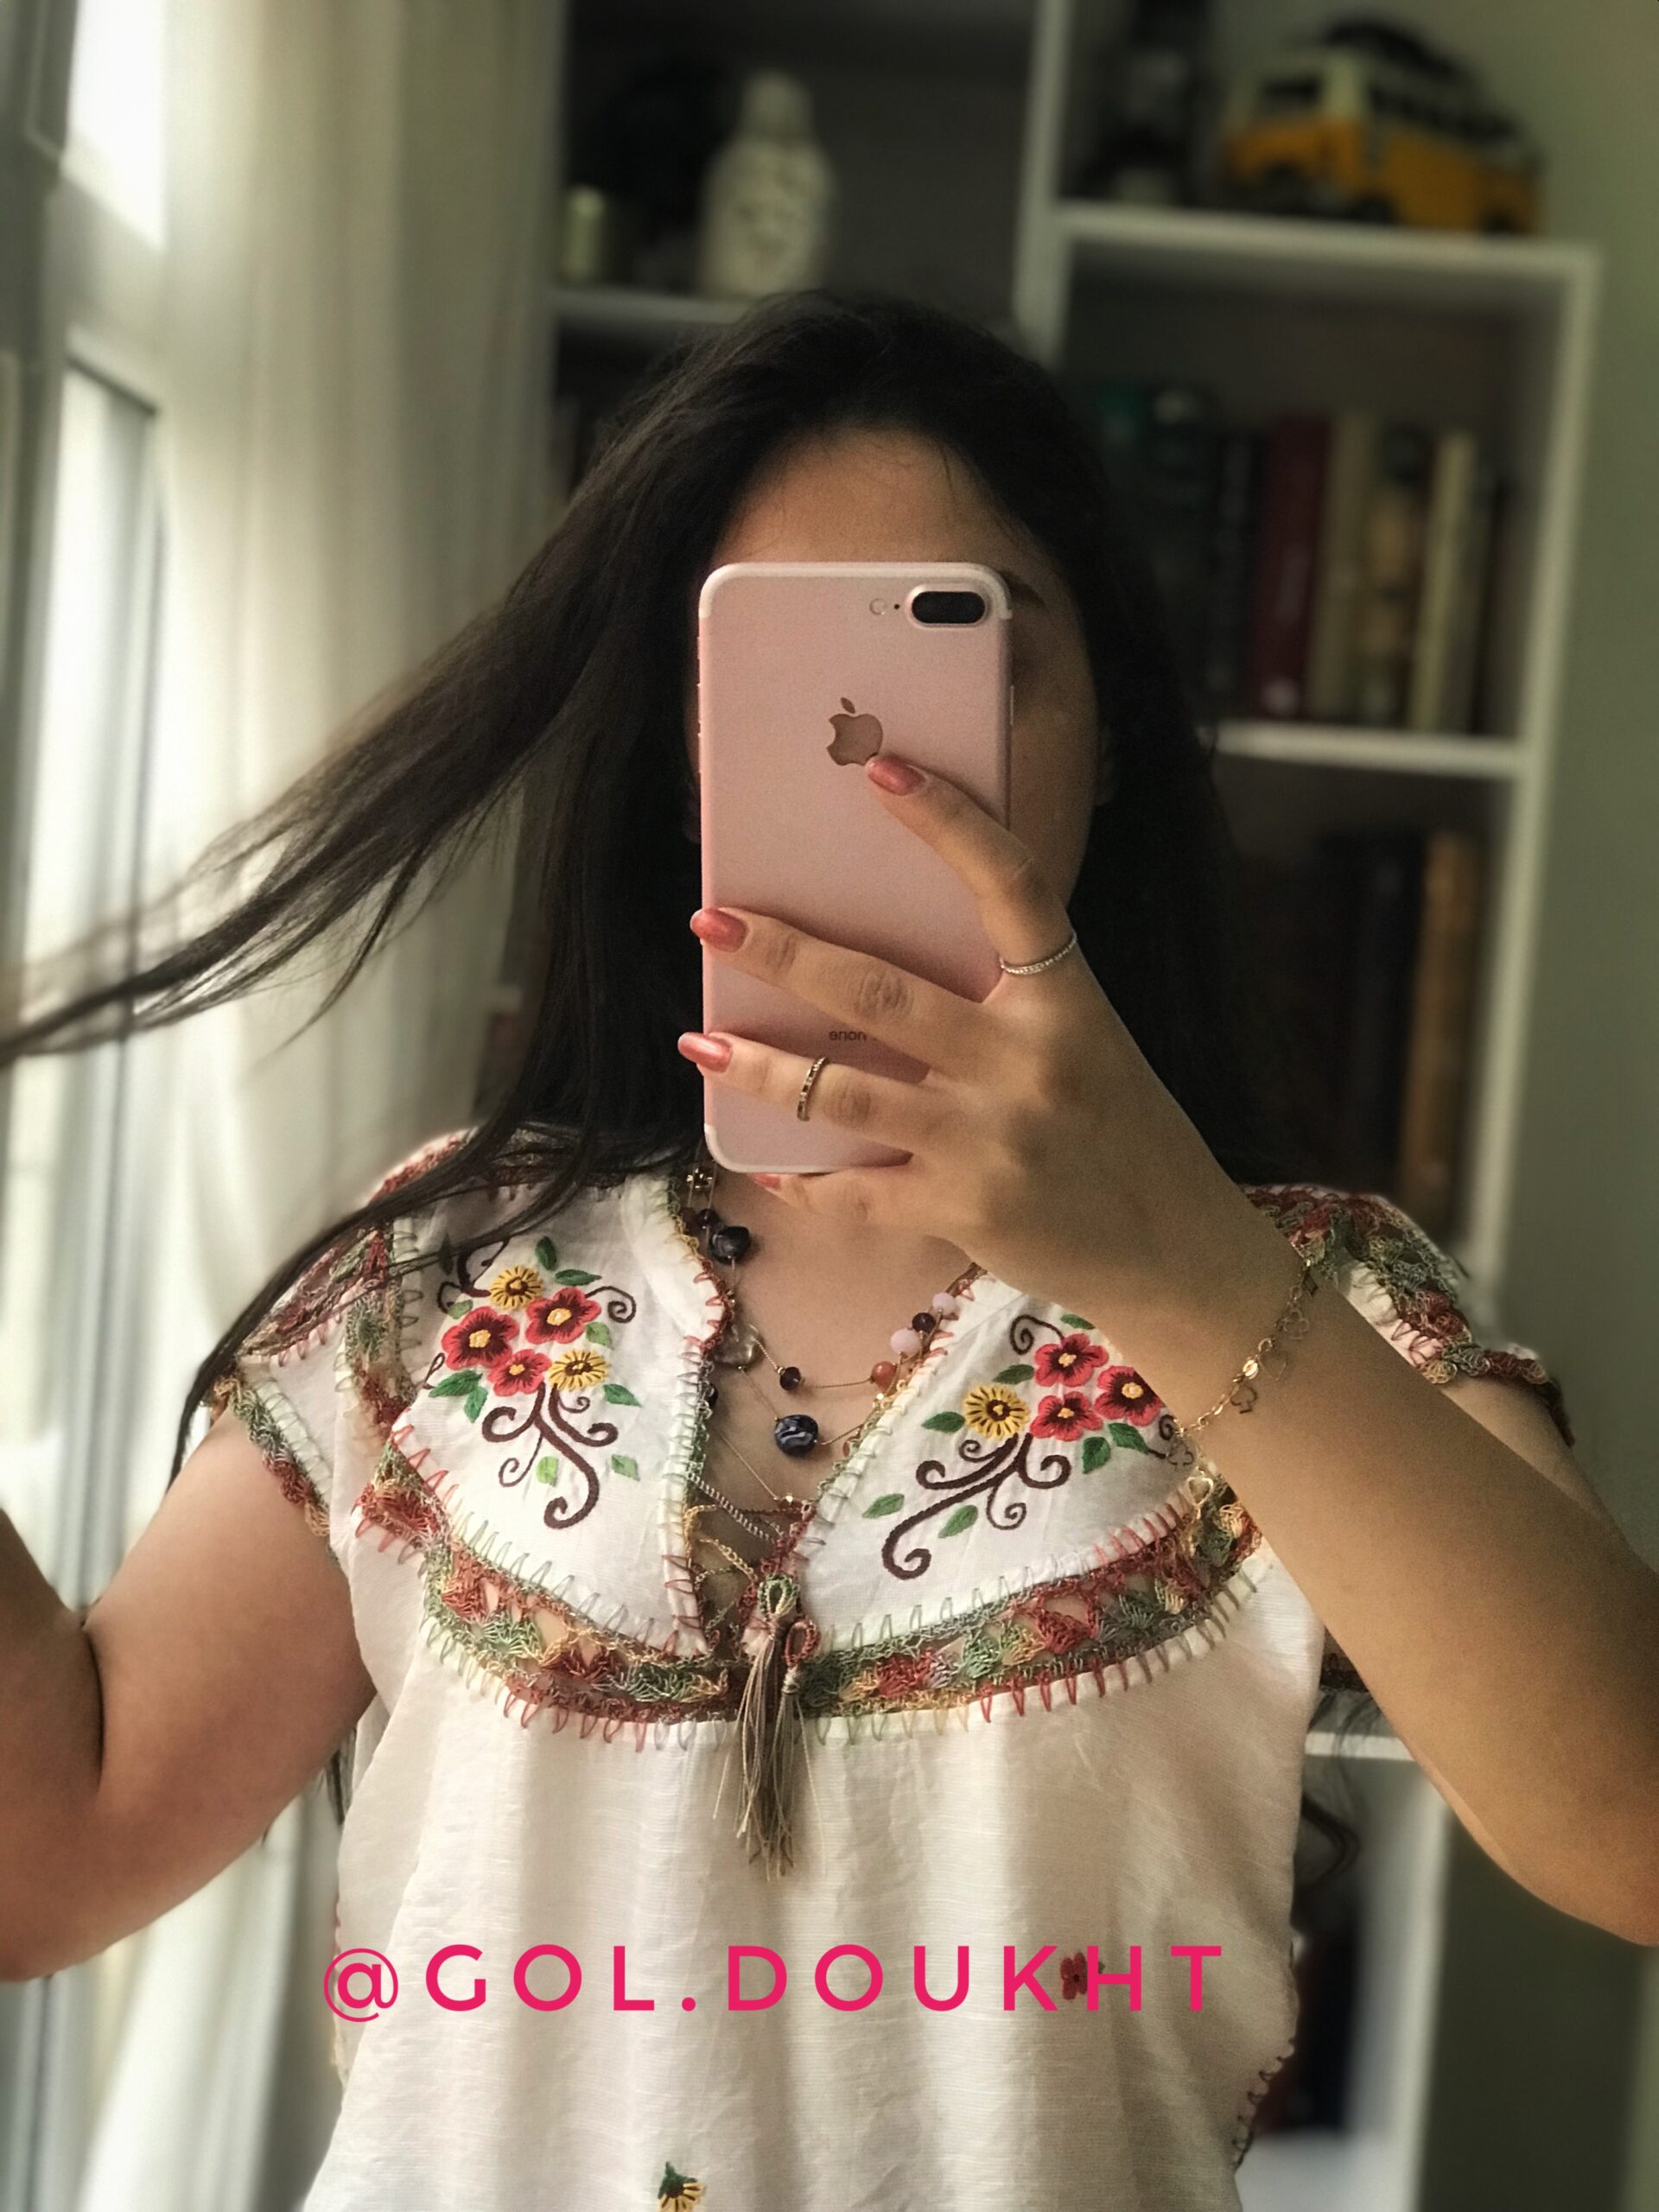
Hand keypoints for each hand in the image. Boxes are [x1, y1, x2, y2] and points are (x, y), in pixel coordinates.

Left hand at [678, 752, 1270, 1326]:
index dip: (950, 823)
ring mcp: (990, 1141)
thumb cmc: (1116, 1129)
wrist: (1172, 1248)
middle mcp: (1027, 1064)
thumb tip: (876, 959)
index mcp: (1065, 1002)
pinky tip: (766, 1163)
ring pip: (845, 1093)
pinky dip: (805, 1177)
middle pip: (883, 992)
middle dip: (784, 953)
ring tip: (699, 1044)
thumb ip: (1004, 1001)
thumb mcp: (1083, 1043)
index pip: (1011, 887)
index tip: (881, 770)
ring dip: (761, 1068)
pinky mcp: (962, 1212)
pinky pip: (856, 1190)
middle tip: (712, 919)